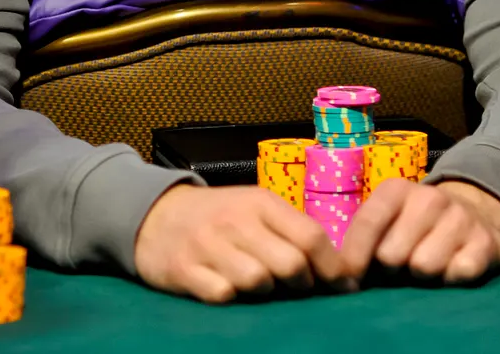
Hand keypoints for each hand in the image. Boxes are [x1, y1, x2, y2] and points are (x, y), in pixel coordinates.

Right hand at [134, 184, 348, 302]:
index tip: (344, 284)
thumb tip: (340, 268)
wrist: (156, 215)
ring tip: (258, 284)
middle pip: (291, 264)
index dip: (333, 267)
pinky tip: (226, 286)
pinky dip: (229, 296)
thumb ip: (292, 231)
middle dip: (301, 283)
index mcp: (260, 203)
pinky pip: (222, 294)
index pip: (311, 236)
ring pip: (258, 282)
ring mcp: (208, 245)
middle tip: (295, 286)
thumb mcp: (255, 210)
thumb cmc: (219, 216)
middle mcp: (236, 221)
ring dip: (264, 291)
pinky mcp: (183, 268)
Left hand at [339, 178, 499, 283]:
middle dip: (392, 268)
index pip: (369, 223)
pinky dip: (452, 279)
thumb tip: (342, 276)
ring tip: (426, 265)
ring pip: (424, 267)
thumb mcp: (387, 221)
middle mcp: (430, 198)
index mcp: (397, 190)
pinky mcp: (487, 241)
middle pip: (392, 255)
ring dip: (423, 275)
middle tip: (401, 266)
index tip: (348, 282)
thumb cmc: (416, 225)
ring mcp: (461, 217)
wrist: (473, 213)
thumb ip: (362, 241)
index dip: (354, 258)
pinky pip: (458, 274)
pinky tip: (453, 266)